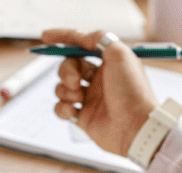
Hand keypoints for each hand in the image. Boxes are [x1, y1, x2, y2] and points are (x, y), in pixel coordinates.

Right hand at [42, 28, 158, 156]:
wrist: (135, 127)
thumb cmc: (132, 91)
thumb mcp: (121, 54)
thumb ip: (100, 38)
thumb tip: (81, 37)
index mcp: (108, 63)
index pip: (82, 45)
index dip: (64, 38)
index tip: (46, 37)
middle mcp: (98, 80)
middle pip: (69, 66)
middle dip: (66, 70)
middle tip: (75, 81)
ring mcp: (90, 99)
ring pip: (62, 86)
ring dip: (65, 90)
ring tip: (79, 98)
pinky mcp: (83, 117)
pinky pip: (61, 107)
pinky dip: (62, 107)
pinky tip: (74, 111)